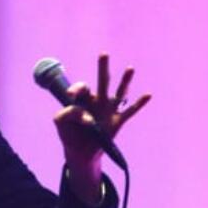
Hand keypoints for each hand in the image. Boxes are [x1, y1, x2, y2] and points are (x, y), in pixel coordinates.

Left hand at [54, 53, 150, 195]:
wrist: (80, 152)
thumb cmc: (69, 134)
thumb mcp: (60, 122)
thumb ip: (67, 113)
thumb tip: (87, 115)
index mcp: (83, 99)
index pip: (82, 87)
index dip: (77, 88)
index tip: (71, 95)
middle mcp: (98, 100)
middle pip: (102, 81)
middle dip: (102, 68)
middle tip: (103, 54)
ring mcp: (109, 110)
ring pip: (119, 93)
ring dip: (125, 81)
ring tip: (130, 68)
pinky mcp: (117, 121)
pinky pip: (130, 111)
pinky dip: (139, 103)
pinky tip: (148, 95)